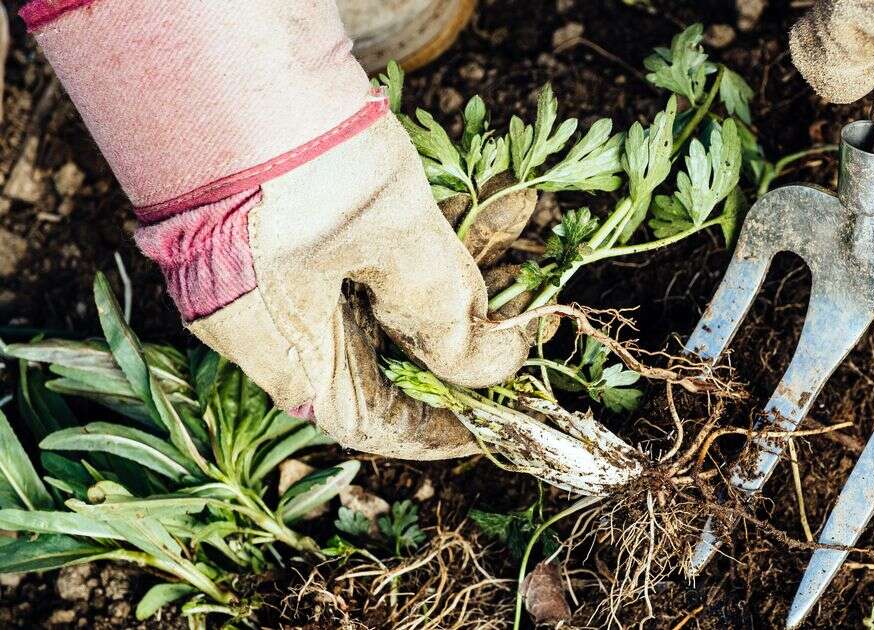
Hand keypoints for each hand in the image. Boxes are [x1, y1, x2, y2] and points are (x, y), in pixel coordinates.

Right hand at [138, 114, 535, 459]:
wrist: (224, 42)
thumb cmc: (299, 155)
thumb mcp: (395, 238)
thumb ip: (447, 309)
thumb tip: (493, 365)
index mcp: (276, 347)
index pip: (366, 421)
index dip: (433, 430)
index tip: (490, 421)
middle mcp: (267, 316)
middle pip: (382, 355)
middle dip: (458, 336)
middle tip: (520, 318)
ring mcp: (273, 262)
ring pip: (383, 291)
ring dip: (452, 272)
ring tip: (519, 231)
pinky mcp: (290, 211)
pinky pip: (370, 246)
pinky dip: (425, 233)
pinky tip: (486, 199)